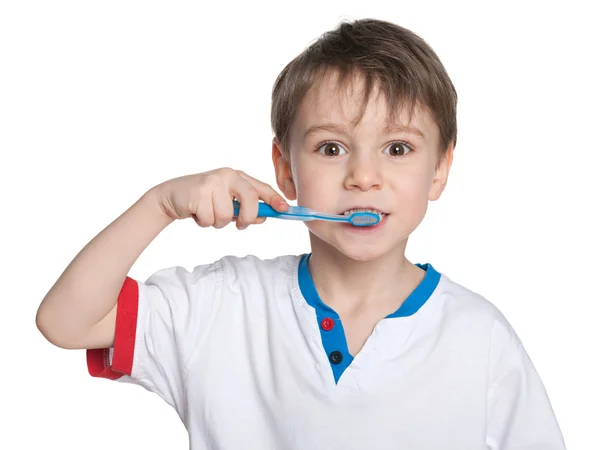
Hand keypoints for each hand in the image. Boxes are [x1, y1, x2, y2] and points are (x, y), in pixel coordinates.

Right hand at [151, 168, 288, 229]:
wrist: (172, 196)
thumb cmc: (204, 201)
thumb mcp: (227, 203)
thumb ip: (245, 209)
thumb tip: (264, 217)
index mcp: (236, 176)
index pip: (260, 188)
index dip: (274, 199)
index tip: (286, 210)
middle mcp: (226, 175)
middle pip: (250, 199)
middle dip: (247, 217)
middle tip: (239, 225)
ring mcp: (213, 182)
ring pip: (227, 215)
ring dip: (218, 222)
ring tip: (207, 214)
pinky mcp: (199, 192)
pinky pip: (210, 219)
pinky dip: (204, 222)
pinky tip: (197, 213)